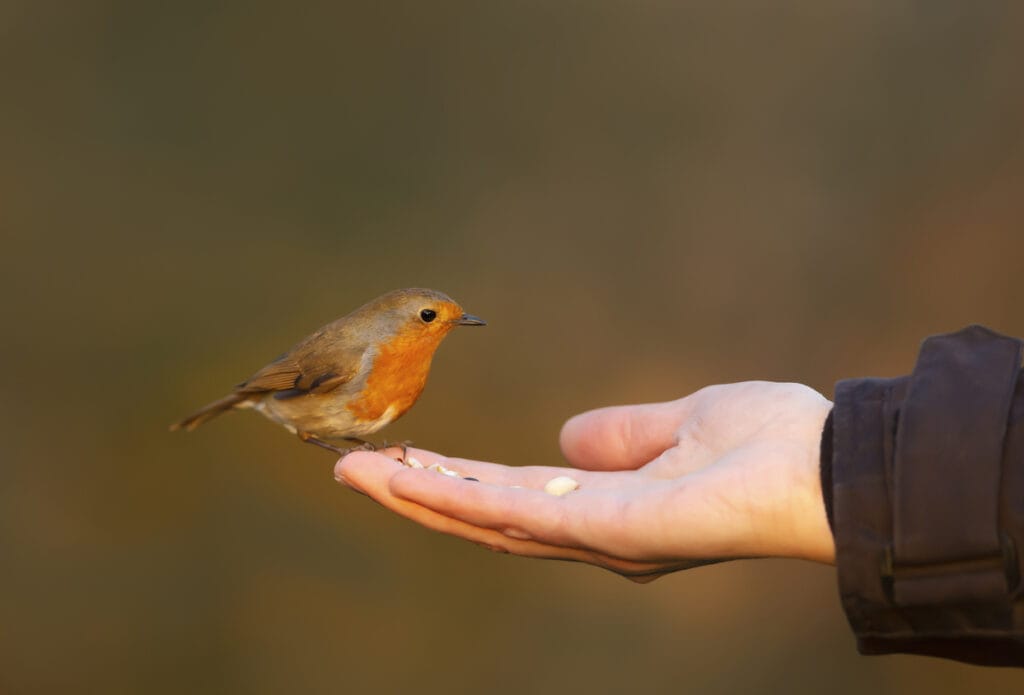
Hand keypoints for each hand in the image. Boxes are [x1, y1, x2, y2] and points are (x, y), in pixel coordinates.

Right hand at [335, 382, 834, 581]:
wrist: (828, 466)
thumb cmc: (771, 444)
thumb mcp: (682, 423)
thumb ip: (624, 434)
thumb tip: (567, 436)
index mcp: (608, 507)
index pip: (513, 495)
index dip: (455, 479)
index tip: (404, 456)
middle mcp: (593, 533)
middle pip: (485, 515)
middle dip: (417, 492)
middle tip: (350, 467)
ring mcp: (598, 536)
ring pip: (487, 519)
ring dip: (419, 494)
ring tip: (355, 470)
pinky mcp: (610, 529)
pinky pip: (521, 512)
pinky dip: (461, 496)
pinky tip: (413, 477)